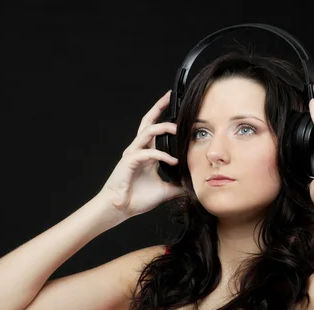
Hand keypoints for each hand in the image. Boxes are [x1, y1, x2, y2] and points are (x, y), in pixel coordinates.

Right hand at [99, 90, 184, 218]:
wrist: (119, 208)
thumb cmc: (137, 198)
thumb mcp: (165, 190)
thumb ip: (178, 185)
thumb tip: (193, 185)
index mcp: (146, 153)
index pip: (155, 129)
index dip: (163, 116)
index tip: (177, 107)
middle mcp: (139, 149)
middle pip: (148, 121)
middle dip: (158, 107)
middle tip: (170, 97)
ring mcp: (133, 154)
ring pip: (147, 132)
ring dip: (163, 128)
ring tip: (178, 129)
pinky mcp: (129, 162)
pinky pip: (146, 153)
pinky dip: (161, 155)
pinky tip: (173, 161)